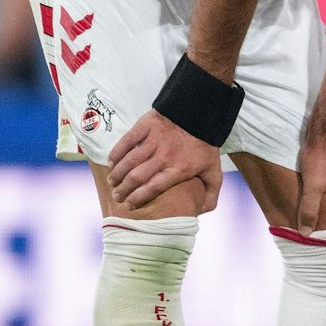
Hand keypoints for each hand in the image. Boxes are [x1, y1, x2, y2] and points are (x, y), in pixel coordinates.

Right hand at [106, 111, 223, 210]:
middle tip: (117, 196)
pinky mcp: (146, 126)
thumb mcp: (214, 172)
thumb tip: (201, 212)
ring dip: (117, 173)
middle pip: (137, 177)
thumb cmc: (205, 145)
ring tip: (112, 182)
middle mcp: (164, 156)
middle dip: (123, 189)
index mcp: (179, 169)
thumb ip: (211, 194)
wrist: (201, 113)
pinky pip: (127, 141)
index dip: (138, 198)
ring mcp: (154, 140)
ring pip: (130, 161)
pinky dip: (117, 153)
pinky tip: (111, 162)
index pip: (154, 188)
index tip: (129, 206)